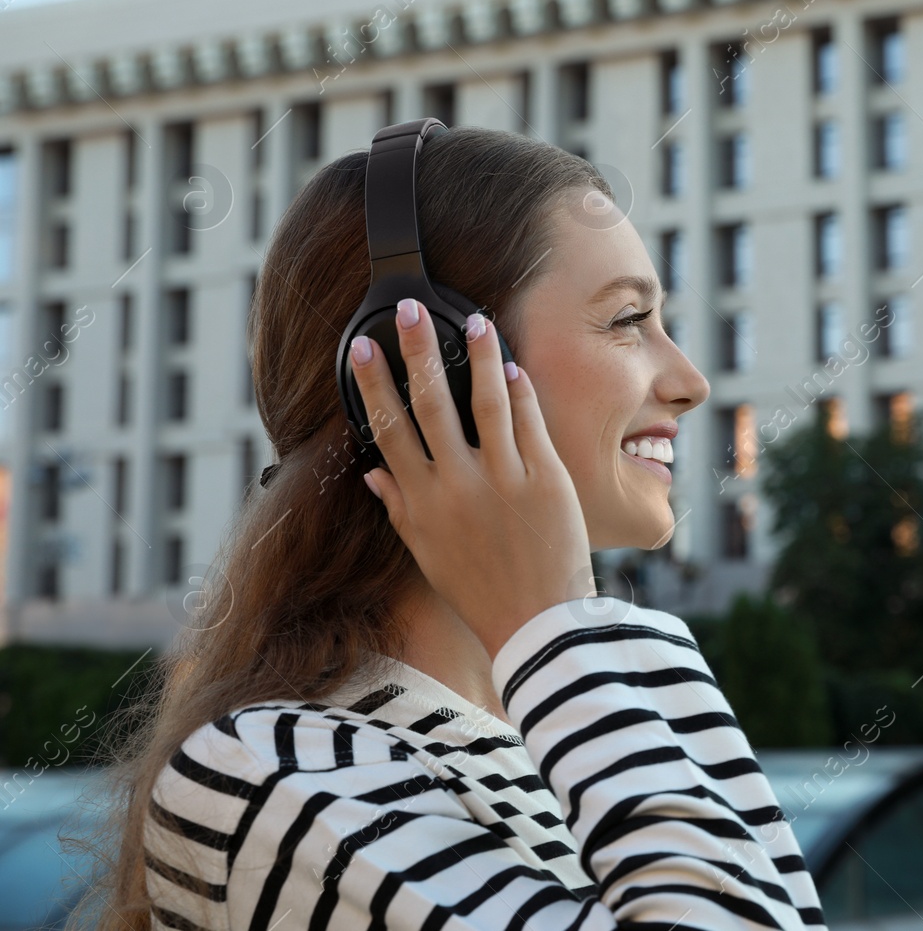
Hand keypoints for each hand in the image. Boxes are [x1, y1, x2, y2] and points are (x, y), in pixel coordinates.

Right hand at [351, 298, 592, 659]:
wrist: (538, 622)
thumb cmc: (481, 590)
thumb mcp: (428, 553)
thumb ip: (401, 508)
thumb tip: (373, 475)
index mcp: (423, 502)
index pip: (390, 431)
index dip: (375, 387)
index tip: (365, 349)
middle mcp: (458, 486)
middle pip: (431, 405)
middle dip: (418, 353)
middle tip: (409, 311)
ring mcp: (504, 480)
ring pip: (486, 403)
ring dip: (479, 357)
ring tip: (475, 320)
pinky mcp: (547, 479)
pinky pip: (531, 423)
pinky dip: (521, 391)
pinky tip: (513, 365)